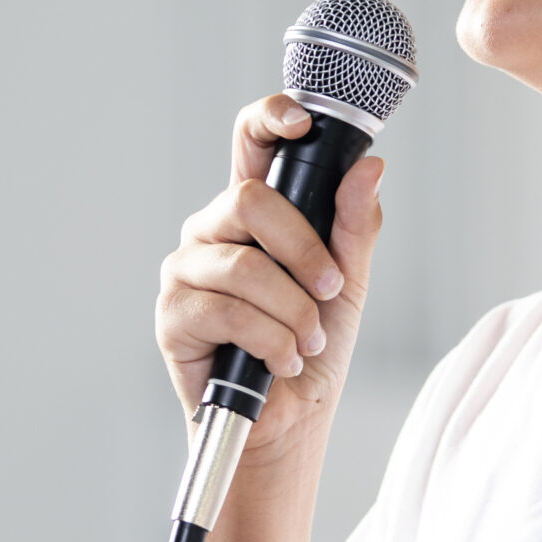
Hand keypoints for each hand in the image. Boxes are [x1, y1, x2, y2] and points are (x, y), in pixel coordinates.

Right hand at [154, 94, 386, 452]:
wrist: (289, 423)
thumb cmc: (312, 349)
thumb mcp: (348, 284)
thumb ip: (353, 225)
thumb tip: (369, 168)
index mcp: (253, 213)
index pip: (250, 142)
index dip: (269, 118)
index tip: (301, 123)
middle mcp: (212, 231)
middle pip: (251, 200)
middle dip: (304, 251)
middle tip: (329, 291)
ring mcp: (186, 271)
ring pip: (244, 264)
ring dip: (293, 311)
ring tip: (305, 342)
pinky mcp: (172, 316)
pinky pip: (227, 311)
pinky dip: (270, 341)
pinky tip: (279, 361)